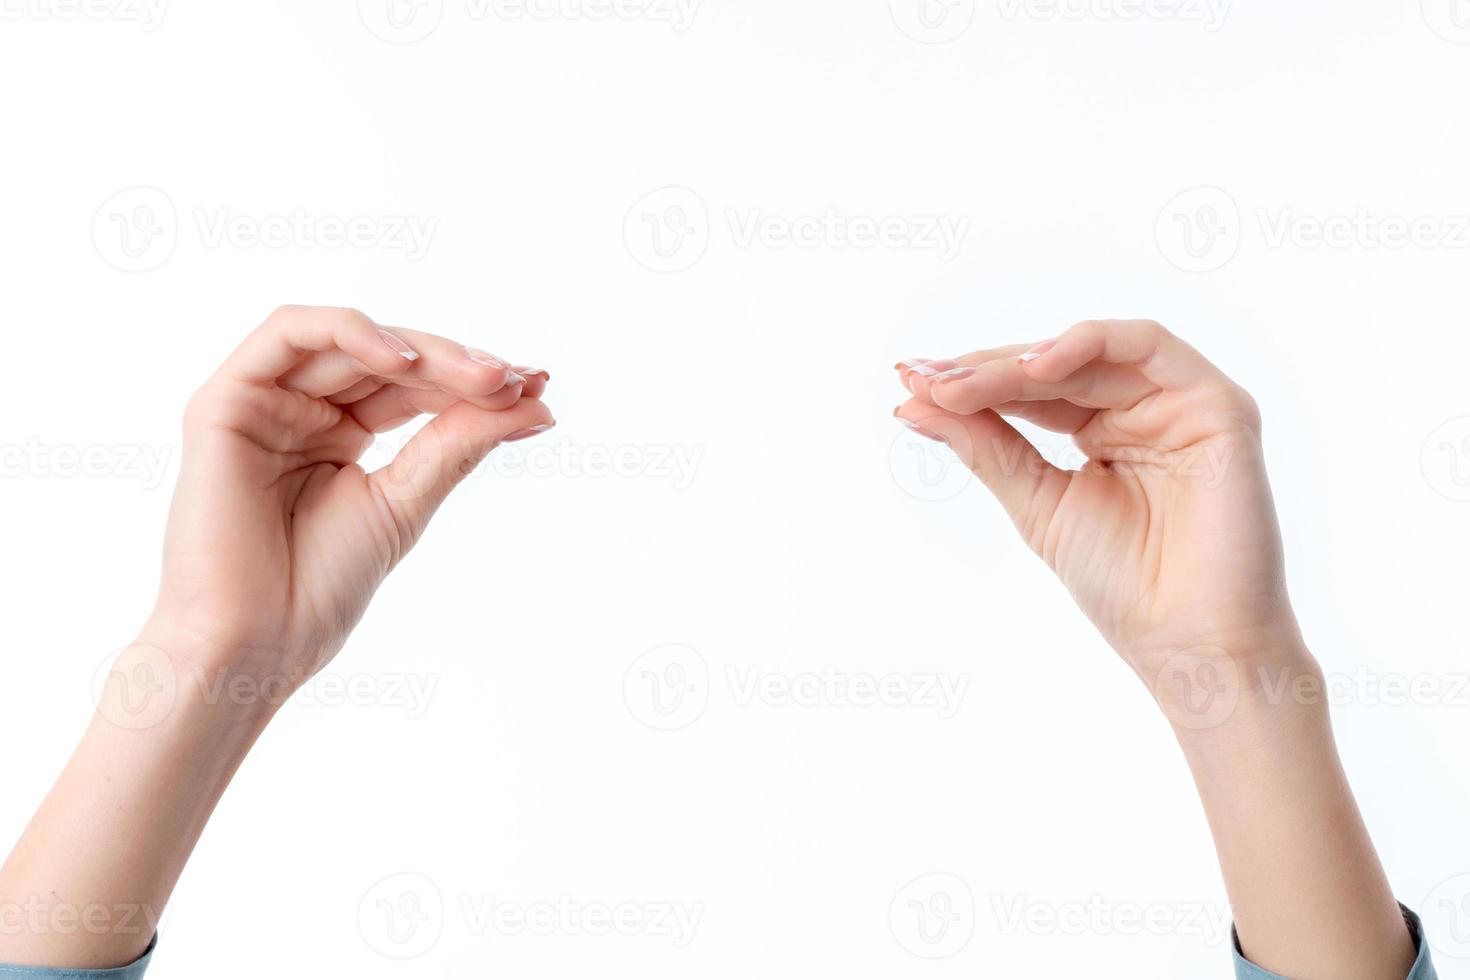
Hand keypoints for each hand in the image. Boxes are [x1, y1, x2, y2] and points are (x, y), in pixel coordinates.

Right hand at [143, 305, 555, 691]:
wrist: (255, 642)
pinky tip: (405, 361)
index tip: (536, 389)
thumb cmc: (318, 587)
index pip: (415, 387)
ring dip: (422, 350)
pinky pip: (288, 333)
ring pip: (350, 339)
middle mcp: (302, 410)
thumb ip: (458, 444)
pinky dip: (351, 332)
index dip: (474, 382)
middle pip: (388, 359)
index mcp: (340, 434)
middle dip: (459, 365)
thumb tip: (536, 404)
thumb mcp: (407, 501)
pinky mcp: (226, 400)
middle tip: (516, 381)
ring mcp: (264, 401)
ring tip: (480, 376)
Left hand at [895, 319, 1308, 711]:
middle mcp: (1142, 408)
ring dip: (1019, 361)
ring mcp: (1180, 402)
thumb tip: (913, 404)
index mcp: (1103, 431)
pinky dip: (1088, 343)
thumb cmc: (1124, 584)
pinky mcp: (1216, 404)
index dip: (971, 384)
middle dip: (983, 371)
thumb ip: (985, 447)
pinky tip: (1034, 366)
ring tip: (962, 382)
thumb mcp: (1036, 503)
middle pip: (1053, 367)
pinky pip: (1150, 346)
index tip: (909, 386)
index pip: (1030, 390)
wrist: (1188, 642)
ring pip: (1090, 351)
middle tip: (924, 381)